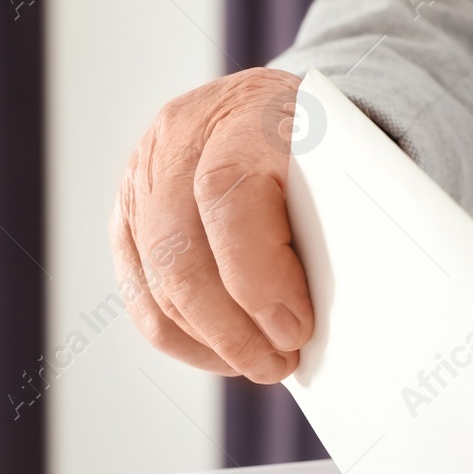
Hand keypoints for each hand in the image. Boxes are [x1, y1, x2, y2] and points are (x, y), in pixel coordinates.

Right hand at [110, 68, 313, 383]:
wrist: (274, 109)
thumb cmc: (320, 145)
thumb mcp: (346, 160)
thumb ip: (337, 219)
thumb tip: (325, 313)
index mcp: (244, 115)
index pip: (225, 195)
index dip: (257, 277)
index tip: (296, 329)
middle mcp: (180, 140)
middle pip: (180, 254)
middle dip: (231, 329)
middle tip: (280, 364)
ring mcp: (142, 179)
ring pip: (156, 284)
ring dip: (209, 341)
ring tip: (260, 363)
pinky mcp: (126, 215)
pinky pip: (140, 293)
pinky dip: (182, 336)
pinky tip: (221, 352)